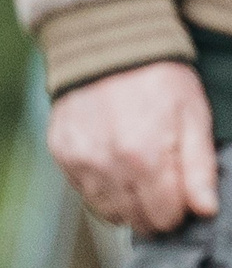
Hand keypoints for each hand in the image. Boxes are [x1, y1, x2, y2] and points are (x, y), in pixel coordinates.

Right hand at [48, 60, 219, 234]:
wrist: (108, 48)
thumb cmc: (158, 79)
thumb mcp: (193, 116)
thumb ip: (199, 168)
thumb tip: (205, 209)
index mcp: (146, 158)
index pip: (164, 216)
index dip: (179, 211)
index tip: (183, 196)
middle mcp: (109, 168)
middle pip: (135, 219)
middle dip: (153, 210)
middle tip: (163, 186)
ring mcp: (81, 165)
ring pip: (108, 212)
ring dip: (127, 202)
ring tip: (139, 176)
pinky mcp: (63, 159)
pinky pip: (85, 192)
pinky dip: (103, 187)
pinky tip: (115, 165)